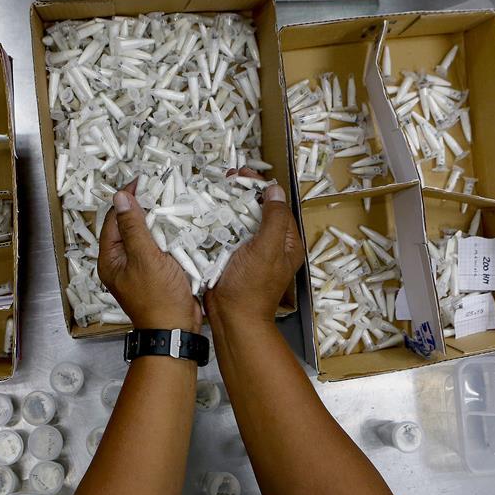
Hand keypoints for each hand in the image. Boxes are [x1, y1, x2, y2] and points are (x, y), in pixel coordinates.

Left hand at [99, 180, 202, 332]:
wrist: (176, 329)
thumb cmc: (158, 298)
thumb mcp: (144, 258)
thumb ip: (133, 227)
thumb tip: (120, 198)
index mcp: (111, 259)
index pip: (114, 219)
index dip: (127, 199)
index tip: (141, 181)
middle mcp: (122, 261)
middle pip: (129, 226)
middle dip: (144, 207)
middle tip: (159, 187)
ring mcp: (140, 267)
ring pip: (146, 235)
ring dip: (158, 220)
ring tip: (171, 200)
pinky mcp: (158, 272)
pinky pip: (160, 247)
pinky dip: (168, 235)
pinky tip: (179, 224)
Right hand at [204, 167, 304, 325]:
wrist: (232, 318)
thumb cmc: (252, 286)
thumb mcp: (268, 249)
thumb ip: (274, 218)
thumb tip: (275, 190)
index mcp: (286, 243)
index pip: (278, 206)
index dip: (262, 188)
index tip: (244, 175)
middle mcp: (271, 246)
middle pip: (259, 210)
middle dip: (244, 193)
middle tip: (228, 178)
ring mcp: (251, 252)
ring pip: (242, 220)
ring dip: (230, 204)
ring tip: (216, 188)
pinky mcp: (233, 257)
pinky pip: (229, 233)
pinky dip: (220, 220)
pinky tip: (207, 210)